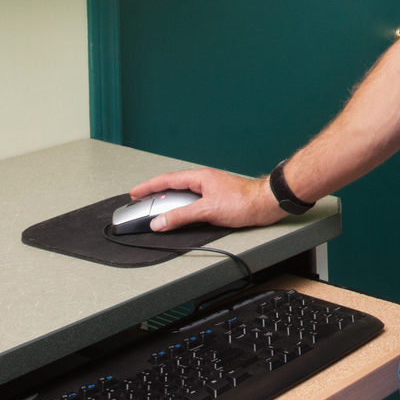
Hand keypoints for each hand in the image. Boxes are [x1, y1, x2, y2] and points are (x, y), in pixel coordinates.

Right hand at [125, 168, 282, 232]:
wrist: (265, 204)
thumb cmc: (242, 202)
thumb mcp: (207, 210)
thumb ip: (181, 216)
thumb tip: (160, 222)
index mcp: (198, 178)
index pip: (166, 180)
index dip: (148, 186)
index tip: (134, 193)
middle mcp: (203, 181)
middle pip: (172, 186)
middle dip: (154, 194)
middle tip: (140, 203)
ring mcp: (210, 190)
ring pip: (182, 194)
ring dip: (168, 202)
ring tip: (155, 211)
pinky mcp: (216, 200)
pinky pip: (191, 202)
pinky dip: (181, 208)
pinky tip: (180, 215)